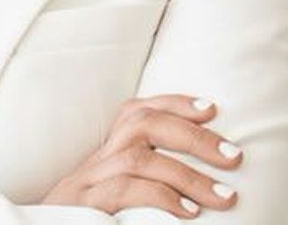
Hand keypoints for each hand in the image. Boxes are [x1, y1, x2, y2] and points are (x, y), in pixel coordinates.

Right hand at [39, 94, 242, 217]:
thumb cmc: (82, 223)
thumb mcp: (109, 199)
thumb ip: (137, 183)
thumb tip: (193, 181)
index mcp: (102, 158)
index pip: (133, 112)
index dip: (172, 103)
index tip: (210, 109)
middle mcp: (93, 164)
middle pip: (138, 125)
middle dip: (191, 135)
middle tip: (233, 155)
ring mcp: (85, 185)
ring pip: (136, 158)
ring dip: (187, 175)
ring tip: (224, 196)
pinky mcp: (83, 208)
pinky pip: (122, 192)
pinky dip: (161, 198)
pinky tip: (189, 214)